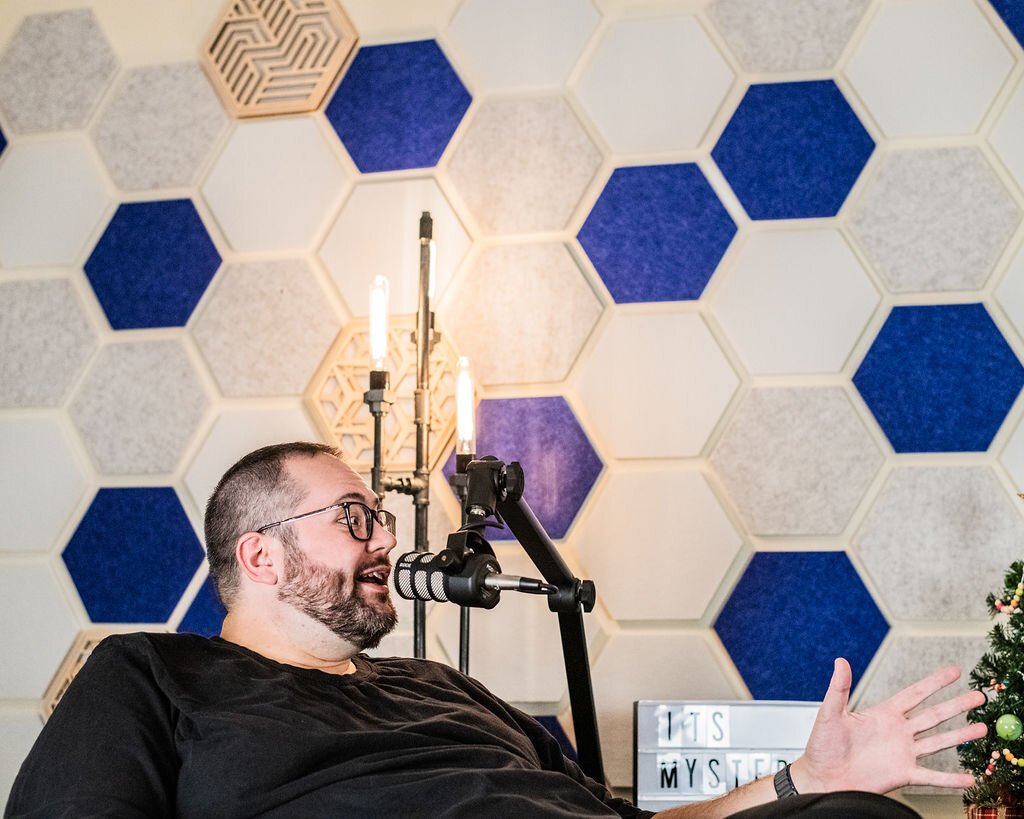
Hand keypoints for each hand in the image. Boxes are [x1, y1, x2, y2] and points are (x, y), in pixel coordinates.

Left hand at [790, 658, 986, 793]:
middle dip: (957, 705)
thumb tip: (841, 661)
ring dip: (960, 736)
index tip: (954, 671)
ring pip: (938, 741)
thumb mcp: (830, 713)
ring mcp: (902, 752)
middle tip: (979, 695)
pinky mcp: (902, 774)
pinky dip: (950, 778)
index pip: (914, 693)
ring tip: (983, 728)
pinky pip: (931, 776)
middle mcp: (897, 731)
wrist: (822, 778)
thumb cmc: (822, 746)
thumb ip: (839, 688)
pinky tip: (969, 777)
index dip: (934, 682)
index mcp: (882, 714)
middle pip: (933, 714)